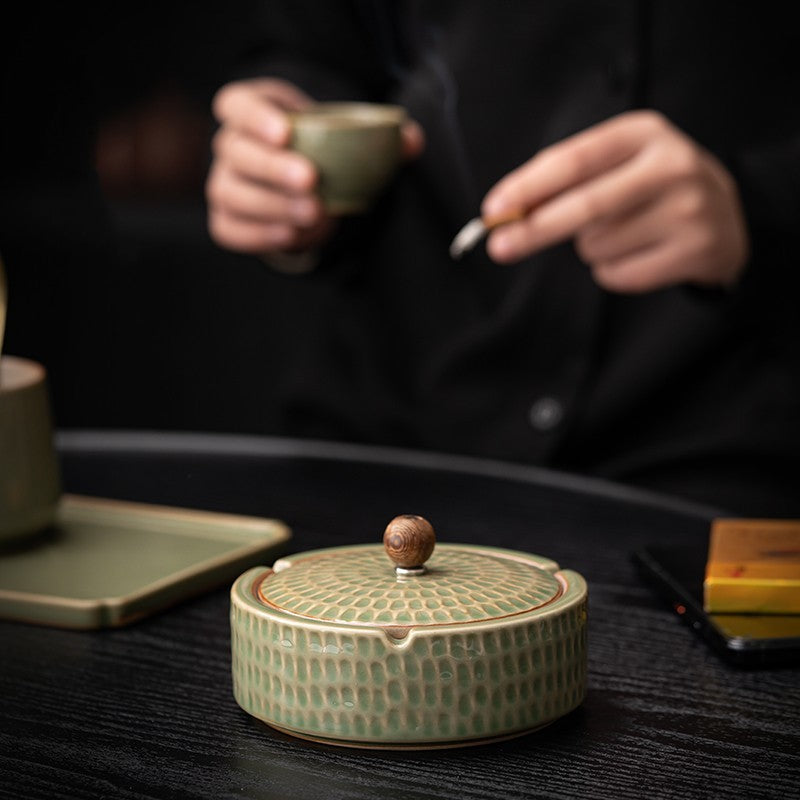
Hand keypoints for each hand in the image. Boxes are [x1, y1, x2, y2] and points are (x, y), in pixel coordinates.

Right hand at [206, 78, 423, 256]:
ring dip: (271, 205)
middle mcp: (229, 146)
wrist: (304, 190)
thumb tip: (411, 140)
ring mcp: (224, 184)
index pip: (236, 105)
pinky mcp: (227, 219)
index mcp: (253, 111)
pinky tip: (291, 235)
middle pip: (235, 151)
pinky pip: (229, 229)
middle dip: (272, 167)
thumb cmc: (322, 152)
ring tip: (313, 214)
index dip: (255, 116)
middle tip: (311, 181)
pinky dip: (258, 234)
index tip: (285, 132)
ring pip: (230, 192)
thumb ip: (380, 137)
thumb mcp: (346, 137)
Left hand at [482, 110, 748, 292]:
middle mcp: (672, 165)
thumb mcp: (615, 164)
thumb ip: (564, 179)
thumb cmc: (647, 187)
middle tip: (498, 247)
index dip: (529, 186)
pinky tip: (637, 253)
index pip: (574, 160)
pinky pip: (618, 274)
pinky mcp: (696, 250)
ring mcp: (689, 209)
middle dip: (534, 230)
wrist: (724, 216)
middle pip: (585, 206)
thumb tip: (506, 212)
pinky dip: (610, 271)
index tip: (493, 209)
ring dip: (588, 248)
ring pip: (597, 246)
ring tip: (621, 232)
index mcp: (644, 133)